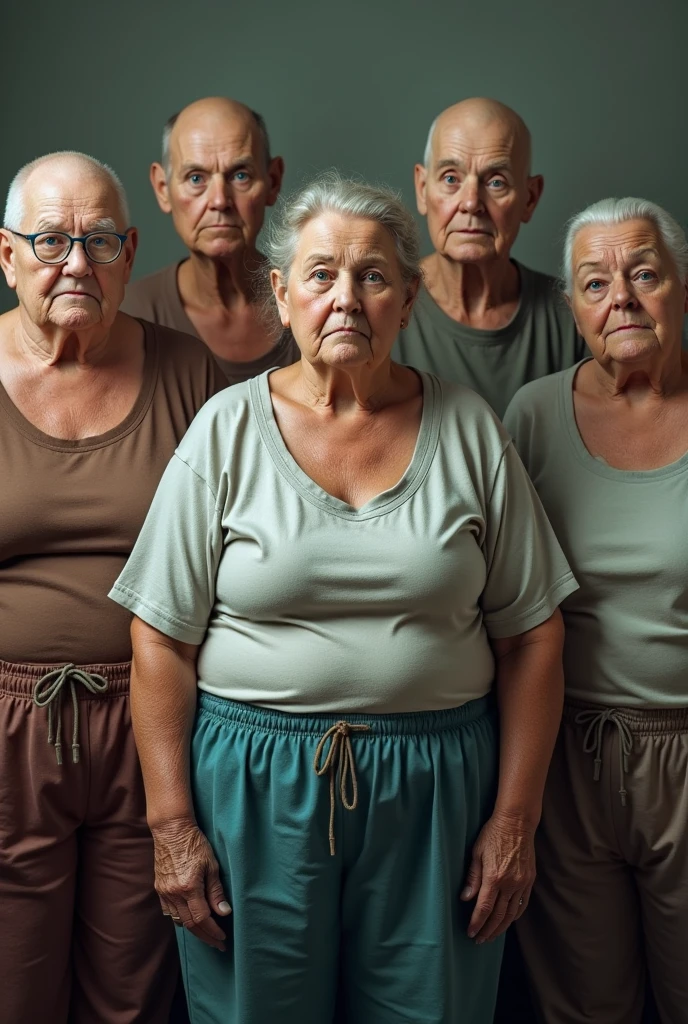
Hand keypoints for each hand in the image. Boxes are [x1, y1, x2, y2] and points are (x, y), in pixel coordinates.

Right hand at [151, 817, 231, 950]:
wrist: (171, 830)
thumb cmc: (195, 843)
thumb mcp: (211, 865)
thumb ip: (216, 891)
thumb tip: (224, 912)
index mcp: (189, 887)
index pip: (202, 919)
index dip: (213, 931)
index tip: (222, 938)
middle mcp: (174, 893)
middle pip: (190, 924)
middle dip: (205, 936)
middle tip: (217, 944)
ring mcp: (164, 892)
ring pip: (179, 920)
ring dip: (193, 930)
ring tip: (207, 934)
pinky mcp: (159, 889)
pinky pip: (169, 912)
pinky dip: (181, 919)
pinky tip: (190, 919)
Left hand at [460, 811, 535, 943]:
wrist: (516, 822)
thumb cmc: (492, 834)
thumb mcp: (476, 852)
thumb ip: (472, 877)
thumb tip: (465, 898)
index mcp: (494, 877)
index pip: (484, 908)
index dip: (477, 923)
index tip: (471, 933)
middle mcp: (509, 883)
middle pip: (498, 915)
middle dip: (488, 930)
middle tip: (479, 940)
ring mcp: (521, 883)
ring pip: (512, 913)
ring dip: (501, 927)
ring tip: (491, 936)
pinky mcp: (529, 880)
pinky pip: (523, 903)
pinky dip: (515, 915)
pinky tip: (508, 921)